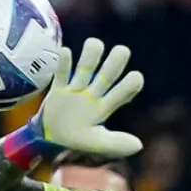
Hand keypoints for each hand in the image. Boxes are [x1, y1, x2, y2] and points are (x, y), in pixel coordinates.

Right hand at [31, 38, 145, 158]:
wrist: (51, 139)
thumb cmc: (78, 139)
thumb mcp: (97, 144)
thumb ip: (116, 144)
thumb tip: (139, 145)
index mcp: (106, 106)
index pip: (124, 90)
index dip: (131, 83)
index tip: (135, 78)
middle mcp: (94, 93)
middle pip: (109, 72)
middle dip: (116, 61)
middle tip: (121, 52)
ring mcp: (77, 88)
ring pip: (87, 66)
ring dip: (92, 54)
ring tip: (95, 45)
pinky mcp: (59, 87)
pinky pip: (62, 71)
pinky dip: (64, 62)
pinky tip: (67, 52)